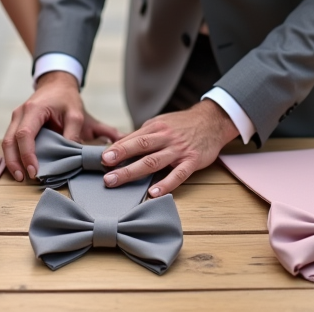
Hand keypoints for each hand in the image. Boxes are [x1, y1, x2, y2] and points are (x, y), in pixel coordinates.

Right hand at [1, 71, 121, 181]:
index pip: (25, 134)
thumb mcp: (76, 114)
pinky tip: (20, 167)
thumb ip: (74, 133)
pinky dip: (13, 155)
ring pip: (6, 142)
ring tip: (20, 177)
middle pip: (9, 141)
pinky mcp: (16, 124)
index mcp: (33, 109)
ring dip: (11, 161)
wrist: (57, 84)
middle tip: (22, 179)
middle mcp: (20, 114)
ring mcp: (15, 118)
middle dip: (14, 162)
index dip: (27, 154)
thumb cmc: (66, 98)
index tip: (34, 171)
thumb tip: (71, 155)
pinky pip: (10, 141)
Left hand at [100, 100, 238, 196]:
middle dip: (120, 158)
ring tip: (116, 180)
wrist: (212, 120)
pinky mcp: (192, 161)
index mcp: (155, 127)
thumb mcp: (161, 124)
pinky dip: (166, 183)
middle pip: (140, 148)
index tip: (100, 158)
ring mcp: (179, 150)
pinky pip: (178, 174)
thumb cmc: (182, 124)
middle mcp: (165, 137)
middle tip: (103, 169)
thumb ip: (143, 135)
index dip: (116, 148)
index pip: (132, 138)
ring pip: (154, 161)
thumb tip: (119, 145)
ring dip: (133, 171)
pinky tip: (153, 193)